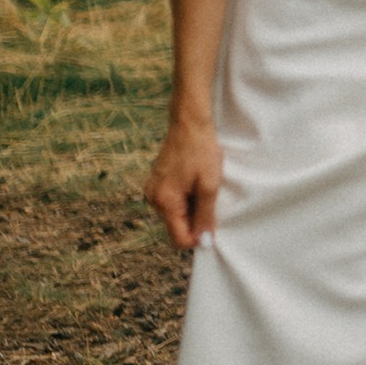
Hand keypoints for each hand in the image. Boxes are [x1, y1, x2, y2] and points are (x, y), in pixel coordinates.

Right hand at [147, 107, 222, 255]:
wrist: (189, 122)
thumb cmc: (201, 151)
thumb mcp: (209, 186)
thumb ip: (205, 216)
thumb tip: (203, 243)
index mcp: (164, 202)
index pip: (178, 238)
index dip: (197, 238)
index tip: (212, 226)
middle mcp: (153, 199)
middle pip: (176, 227)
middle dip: (194, 221)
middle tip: (209, 198)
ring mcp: (153, 189)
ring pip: (174, 214)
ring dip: (191, 208)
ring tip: (202, 187)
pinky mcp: (156, 182)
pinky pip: (171, 201)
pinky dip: (185, 199)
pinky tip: (194, 182)